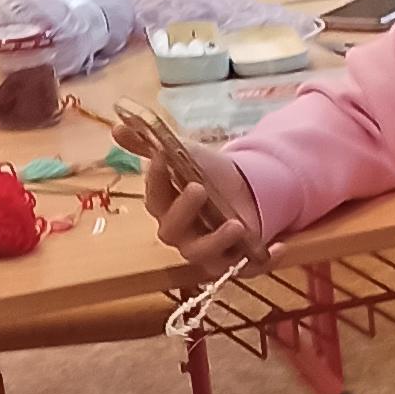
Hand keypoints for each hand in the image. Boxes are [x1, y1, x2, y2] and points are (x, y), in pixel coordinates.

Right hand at [148, 137, 263, 286]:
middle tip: (198, 188)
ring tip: (236, 224)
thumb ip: (149, 143)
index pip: (153, 199)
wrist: (241, 189)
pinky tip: (277, 246)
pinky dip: (263, 261)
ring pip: (204, 257)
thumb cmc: (204, 175)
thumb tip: (117, 125)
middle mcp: (182, 235)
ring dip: (218, 242)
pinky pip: (247, 268)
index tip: (162, 157)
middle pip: (172, 232)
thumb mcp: (181, 153)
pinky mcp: (236, 261)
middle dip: (183, 212)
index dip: (155, 180)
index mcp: (165, 210)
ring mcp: (209, 251)